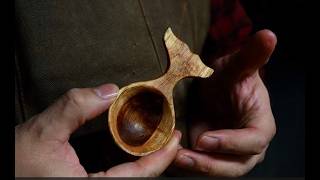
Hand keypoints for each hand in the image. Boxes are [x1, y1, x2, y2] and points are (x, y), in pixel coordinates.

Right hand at [15, 83, 180, 176]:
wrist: (2, 172)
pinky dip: (129, 162)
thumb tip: (107, 91)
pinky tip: (133, 148)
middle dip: (158, 159)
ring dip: (145, 160)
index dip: (160, 157)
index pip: (138, 176)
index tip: (175, 139)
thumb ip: (75, 107)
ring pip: (128, 178)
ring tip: (157, 140)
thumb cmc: (16, 162)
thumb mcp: (42, 131)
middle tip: (170, 137)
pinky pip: (116, 176)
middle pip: (138, 178)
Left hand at [174, 30, 276, 176]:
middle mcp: (248, 145)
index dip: (231, 143)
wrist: (216, 88)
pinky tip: (170, 157)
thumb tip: (269, 35)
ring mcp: (230, 153)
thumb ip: (251, 56)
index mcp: (260, 125)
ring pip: (217, 170)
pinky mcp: (213, 156)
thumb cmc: (230, 77)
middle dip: (210, 164)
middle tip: (184, 156)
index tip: (204, 139)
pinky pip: (202, 165)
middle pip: (235, 166)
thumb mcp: (236, 66)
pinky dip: (187, 164)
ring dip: (196, 167)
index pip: (253, 141)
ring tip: (173, 158)